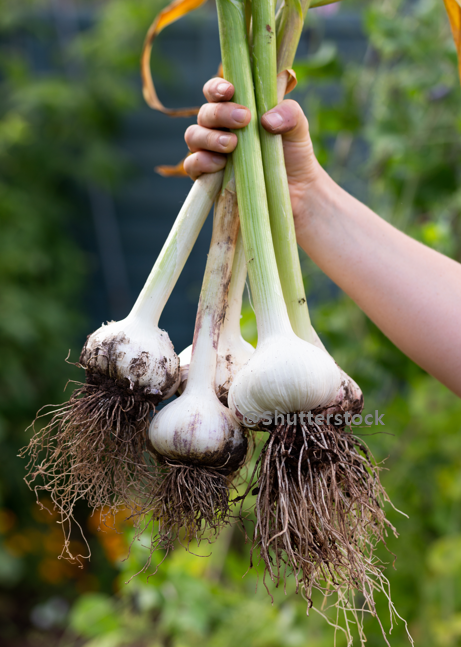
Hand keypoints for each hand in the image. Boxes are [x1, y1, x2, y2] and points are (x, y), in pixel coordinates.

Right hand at [184, 78, 322, 224]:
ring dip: (210, 137)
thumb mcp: (298, 129)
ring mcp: (211, 153)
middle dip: (221, 113)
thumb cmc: (293, 155)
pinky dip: (201, 161)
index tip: (231, 91)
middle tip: (244, 119)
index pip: (216, 92)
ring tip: (232, 144)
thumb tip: (266, 119)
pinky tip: (220, 164)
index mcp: (236, 110)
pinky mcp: (209, 178)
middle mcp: (219, 129)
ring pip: (193, 136)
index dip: (217, 88)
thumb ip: (289, 114)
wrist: (297, 191)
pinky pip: (192, 165)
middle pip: (205, 113)